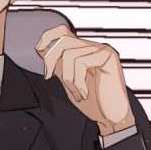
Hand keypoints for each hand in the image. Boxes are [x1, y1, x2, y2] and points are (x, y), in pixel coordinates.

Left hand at [38, 28, 134, 143]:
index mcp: (85, 51)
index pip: (63, 31)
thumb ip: (58, 65)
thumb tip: (43, 50)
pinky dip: (78, 81)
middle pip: (64, 40)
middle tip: (49, 76)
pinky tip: (85, 92)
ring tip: (77, 92)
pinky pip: (81, 62)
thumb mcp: (69, 81)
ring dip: (68, 78)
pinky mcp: (108, 57)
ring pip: (70, 54)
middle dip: (51, 59)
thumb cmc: (95, 103)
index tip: (38, 49)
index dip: (48, 37)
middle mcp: (94, 47)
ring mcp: (102, 50)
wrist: (112, 117)